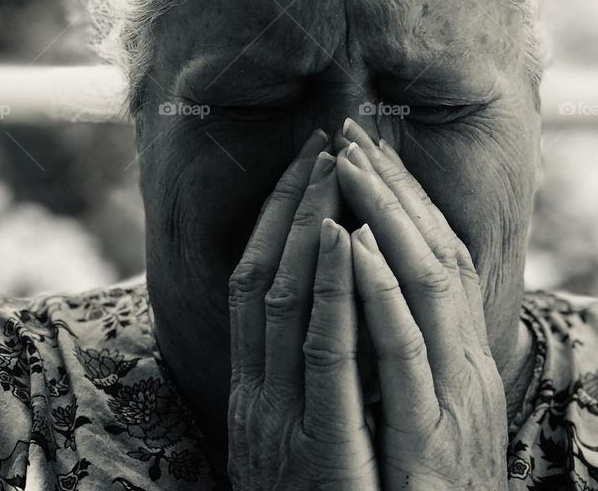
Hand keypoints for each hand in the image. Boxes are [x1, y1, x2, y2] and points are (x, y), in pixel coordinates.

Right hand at [227, 129, 379, 490]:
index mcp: (254, 399)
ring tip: (335, 168)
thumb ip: (308, 384)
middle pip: (263, 281)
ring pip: (285, 303)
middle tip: (325, 144)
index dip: (276, 222)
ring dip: (308, 228)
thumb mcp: (308, 445)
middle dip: (294, 207)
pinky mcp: (318, 452)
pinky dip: (331, 292)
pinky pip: (322, 357)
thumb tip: (329, 315)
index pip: (253, 288)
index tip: (306, 166)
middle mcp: (256, 404)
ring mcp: (281, 426)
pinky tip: (344, 241)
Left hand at [336, 120, 508, 490]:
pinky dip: (381, 291)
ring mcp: (456, 399)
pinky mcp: (432, 438)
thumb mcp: (432, 420)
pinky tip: (353, 245)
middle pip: (441, 252)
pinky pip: (405, 351)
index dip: (409, 199)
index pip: (444, 256)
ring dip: (385, 217)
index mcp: (468, 362)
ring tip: (349, 164)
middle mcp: (471, 368)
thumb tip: (386, 302)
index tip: (373, 150)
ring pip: (427, 284)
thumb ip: (418, 361)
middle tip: (354, 131)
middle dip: (395, 188)